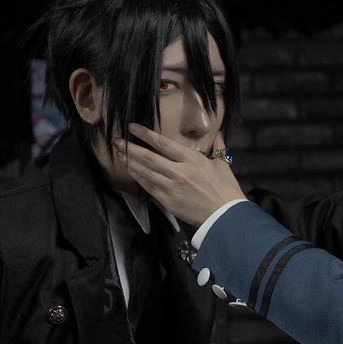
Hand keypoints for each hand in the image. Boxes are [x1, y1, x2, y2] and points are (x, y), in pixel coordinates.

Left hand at [113, 124, 247, 225]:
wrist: (225, 216)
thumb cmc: (226, 190)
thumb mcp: (223, 166)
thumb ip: (218, 149)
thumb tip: (218, 135)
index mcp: (192, 159)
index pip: (163, 143)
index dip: (146, 134)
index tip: (132, 127)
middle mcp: (179, 171)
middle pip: (149, 157)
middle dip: (130, 147)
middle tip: (116, 141)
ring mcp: (171, 187)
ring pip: (145, 171)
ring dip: (130, 162)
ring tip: (119, 154)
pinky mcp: (168, 201)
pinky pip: (149, 187)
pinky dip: (139, 177)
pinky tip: (131, 171)